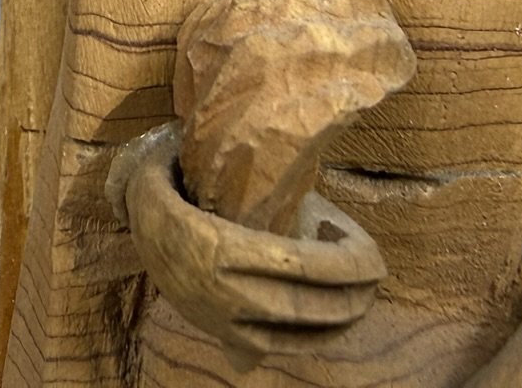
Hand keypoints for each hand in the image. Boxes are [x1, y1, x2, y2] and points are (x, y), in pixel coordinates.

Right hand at [110, 123, 384, 370]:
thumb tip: (315, 181)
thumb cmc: (189, 185)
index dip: (346, 263)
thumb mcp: (217, 174)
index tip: (374, 254)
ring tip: (367, 299)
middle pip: (303, 301)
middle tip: (379, 273)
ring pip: (293, 330)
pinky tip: (337, 325)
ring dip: (338, 319)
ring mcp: (221, 319)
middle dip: (351, 292)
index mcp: (221, 247)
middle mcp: (221, 291)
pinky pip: (275, 348)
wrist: (141, 222)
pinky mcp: (222, 334)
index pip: (301, 265)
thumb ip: (260, 180)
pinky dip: (311, 339)